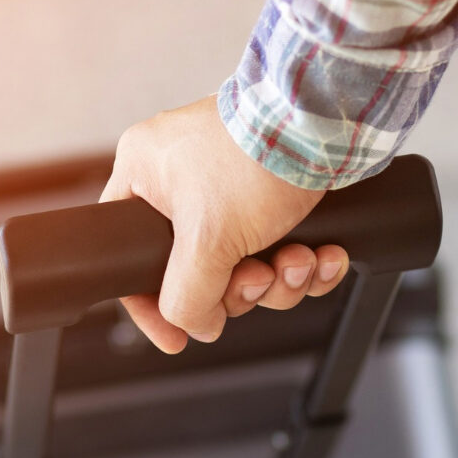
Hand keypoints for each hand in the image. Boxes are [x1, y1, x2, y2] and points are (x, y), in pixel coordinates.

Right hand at [101, 95, 349, 353]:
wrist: (329, 118)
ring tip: (300, 261)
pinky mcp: (275, 187)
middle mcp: (182, 176)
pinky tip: (324, 256)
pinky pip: (280, 245)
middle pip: (197, 269)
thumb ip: (186, 296)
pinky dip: (306, 261)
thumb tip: (195, 324)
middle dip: (242, 286)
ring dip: (280, 278)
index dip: (151, 306)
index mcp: (144, 174)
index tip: (177, 338)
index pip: (128, 256)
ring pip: (245, 262)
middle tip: (260, 279)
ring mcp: (231, 182)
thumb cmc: (257, 157)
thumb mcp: (206, 241)